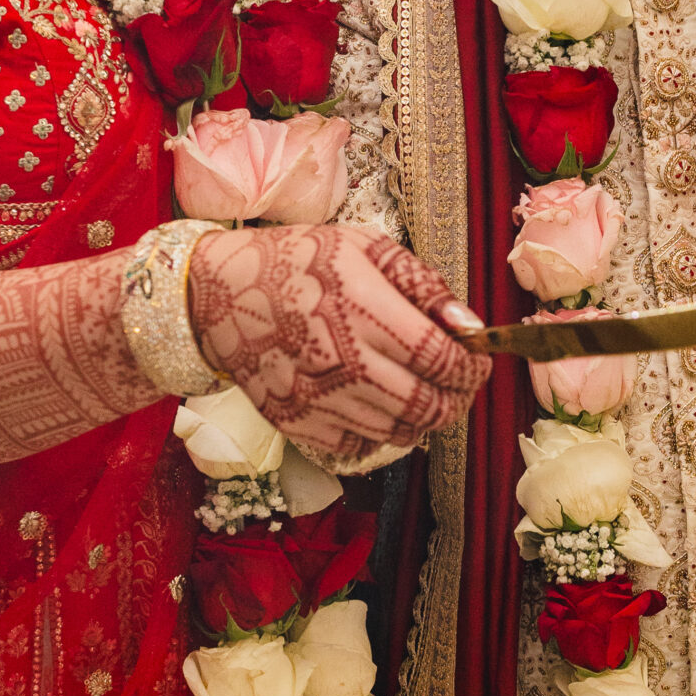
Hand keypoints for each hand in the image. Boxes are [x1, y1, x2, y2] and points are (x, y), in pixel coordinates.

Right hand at [186, 226, 489, 467]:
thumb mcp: (363, 248)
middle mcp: (342, 360)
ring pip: (397, 432)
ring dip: (422, 419)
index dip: (472, 369)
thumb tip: (470, 329)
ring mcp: (317, 398)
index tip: (478, 364)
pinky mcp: (295, 422)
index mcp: (363, 309)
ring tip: (421, 395)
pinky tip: (375, 405)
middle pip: (426, 406)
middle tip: (458, 388)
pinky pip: (357, 447)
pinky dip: (377, 433)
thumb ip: (423, 285)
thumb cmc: (297, 262)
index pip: (440, 358)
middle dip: (456, 401)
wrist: (217, 293)